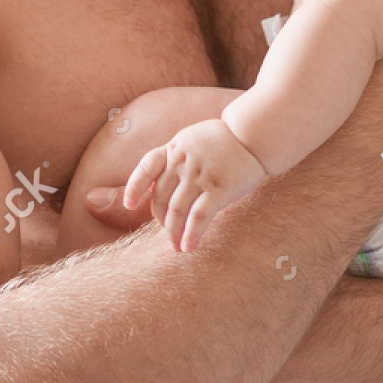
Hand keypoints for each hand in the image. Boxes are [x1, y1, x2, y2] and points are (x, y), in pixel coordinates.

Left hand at [123, 118, 266, 251]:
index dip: (135, 187)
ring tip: (175, 246)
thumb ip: (172, 159)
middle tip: (167, 233)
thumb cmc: (222, 140)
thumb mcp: (191, 140)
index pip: (146, 167)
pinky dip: (191, 234)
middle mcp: (183, 162)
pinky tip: (188, 247)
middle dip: (161, 219)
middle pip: (161, 196)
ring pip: (177, 210)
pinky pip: (198, 217)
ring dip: (173, 232)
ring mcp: (200, 176)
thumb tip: (151, 186)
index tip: (130, 205)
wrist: (253, 135)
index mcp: (175, 148)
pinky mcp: (219, 189)